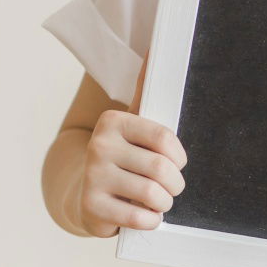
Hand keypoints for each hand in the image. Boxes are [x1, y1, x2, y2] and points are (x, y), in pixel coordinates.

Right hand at [76, 51, 187, 237]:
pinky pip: (139, 218)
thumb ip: (146, 89)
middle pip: (161, 168)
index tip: (177, 163)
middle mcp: (99, 145)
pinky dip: (151, 220)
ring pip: (152, 194)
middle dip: (176, 183)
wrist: (87, 193)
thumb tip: (156, 46)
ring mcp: (92, 176)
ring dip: (165, 203)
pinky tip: (145, 215)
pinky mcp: (90, 207)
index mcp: (113, 121)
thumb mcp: (134, 122)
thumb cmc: (123, 155)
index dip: (180, 157)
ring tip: (159, 200)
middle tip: (172, 187)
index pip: (164, 139)